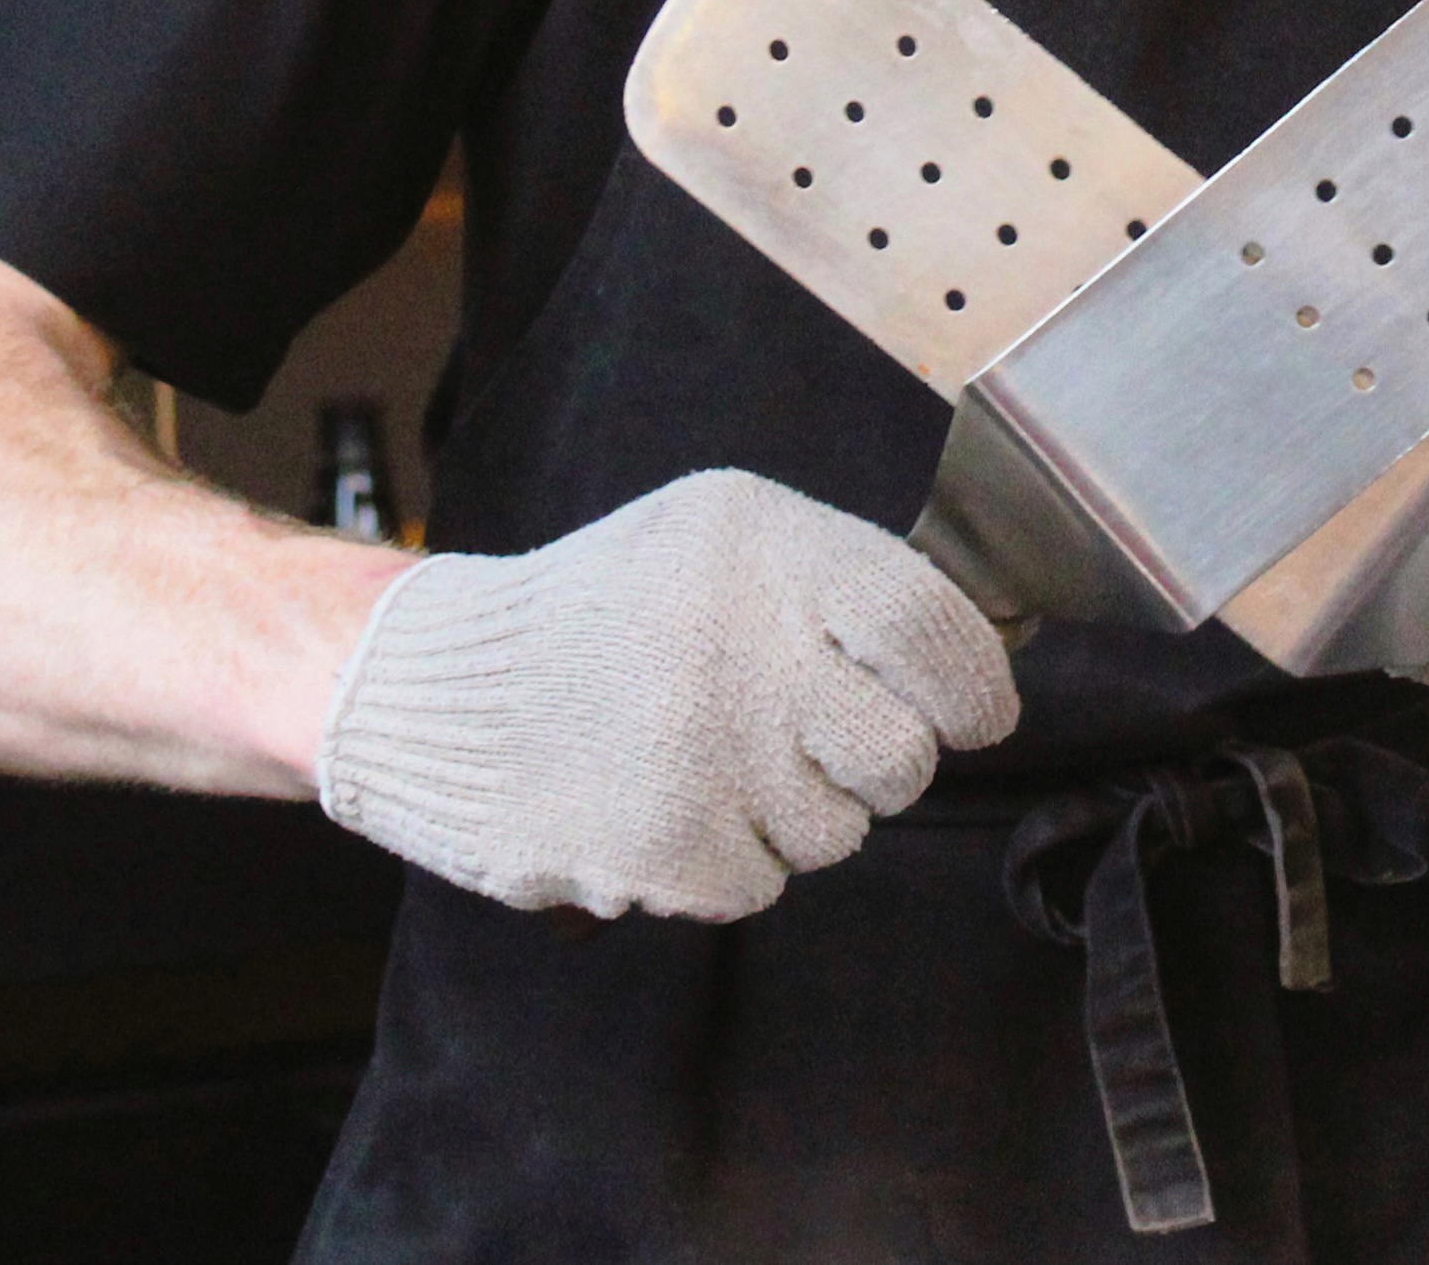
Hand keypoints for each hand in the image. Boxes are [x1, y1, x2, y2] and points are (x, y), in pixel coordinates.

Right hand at [315, 466, 1019, 919]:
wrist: (441, 691)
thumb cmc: (605, 616)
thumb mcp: (717, 541)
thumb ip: (842, 584)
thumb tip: (987, 657)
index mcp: (760, 545)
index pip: (930, 630)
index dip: (972, 688)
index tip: (976, 716)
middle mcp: (737, 639)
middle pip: (903, 753)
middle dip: (873, 766)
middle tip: (803, 741)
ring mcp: (700, 748)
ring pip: (837, 833)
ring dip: (789, 817)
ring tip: (701, 760)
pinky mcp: (664, 842)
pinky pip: (762, 886)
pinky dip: (724, 863)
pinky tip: (660, 804)